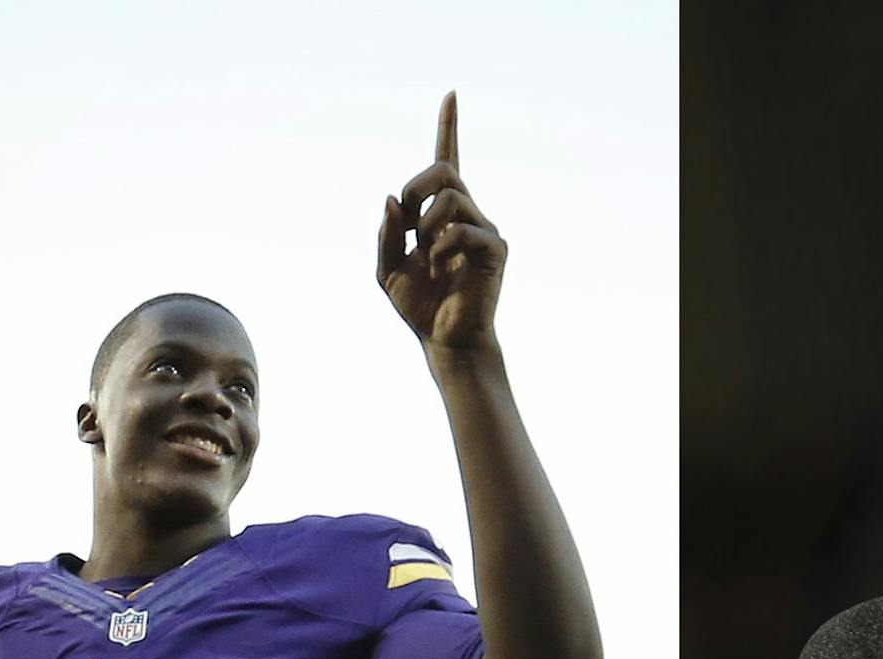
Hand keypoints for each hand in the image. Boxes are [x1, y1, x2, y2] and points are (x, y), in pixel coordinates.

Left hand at [377, 92, 505, 353]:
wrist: (445, 340)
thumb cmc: (420, 306)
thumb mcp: (386, 269)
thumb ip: (387, 234)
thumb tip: (393, 200)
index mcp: (441, 213)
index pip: (447, 160)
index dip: (448, 127)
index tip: (450, 94)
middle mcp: (467, 214)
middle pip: (444, 169)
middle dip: (417, 186)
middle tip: (407, 222)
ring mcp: (484, 230)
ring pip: (452, 197)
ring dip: (427, 224)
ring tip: (426, 255)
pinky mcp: (495, 250)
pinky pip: (464, 230)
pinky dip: (441, 247)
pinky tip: (439, 268)